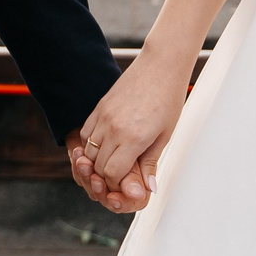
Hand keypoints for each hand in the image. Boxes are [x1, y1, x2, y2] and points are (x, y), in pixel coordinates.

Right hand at [71, 54, 187, 210]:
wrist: (161, 66)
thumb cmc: (168, 99)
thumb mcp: (165, 135)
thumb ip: (150, 162)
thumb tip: (148, 189)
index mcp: (133, 138)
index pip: (112, 173)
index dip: (117, 183)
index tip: (126, 183)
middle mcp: (114, 128)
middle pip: (97, 165)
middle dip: (107, 175)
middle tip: (120, 176)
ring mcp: (104, 116)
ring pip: (88, 151)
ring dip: (98, 160)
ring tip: (114, 159)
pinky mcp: (99, 107)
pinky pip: (86, 133)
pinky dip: (92, 144)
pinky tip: (105, 144)